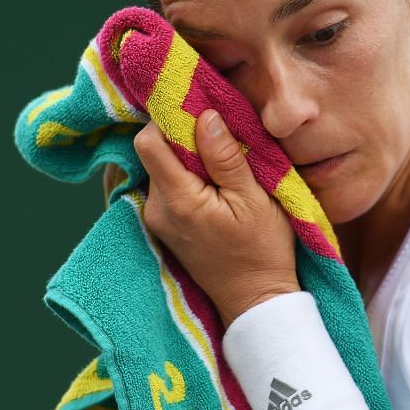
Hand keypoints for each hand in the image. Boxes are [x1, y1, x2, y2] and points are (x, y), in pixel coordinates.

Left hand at [134, 110, 299, 327]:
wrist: (255, 300)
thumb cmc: (262, 250)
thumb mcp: (254, 199)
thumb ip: (226, 157)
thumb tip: (205, 116)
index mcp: (177, 200)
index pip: (148, 143)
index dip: (167, 120)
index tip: (196, 110)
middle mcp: (156, 208)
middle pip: (152, 152)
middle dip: (179, 135)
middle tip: (214, 131)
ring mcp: (156, 218)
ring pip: (159, 167)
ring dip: (184, 155)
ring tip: (217, 157)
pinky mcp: (163, 223)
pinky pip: (165, 185)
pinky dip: (183, 174)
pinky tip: (209, 177)